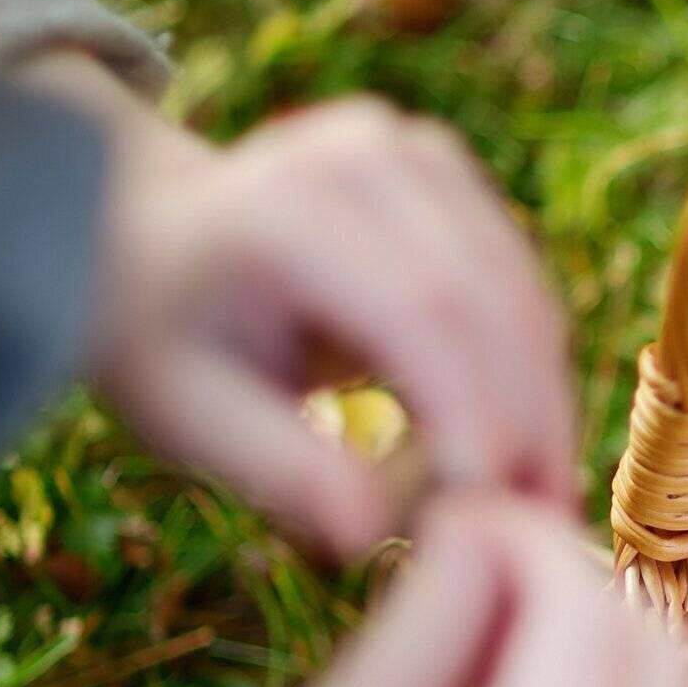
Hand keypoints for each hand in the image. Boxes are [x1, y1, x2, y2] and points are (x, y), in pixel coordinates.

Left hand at [44, 59, 579, 555]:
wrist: (144, 234)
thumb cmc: (161, 336)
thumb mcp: (189, 414)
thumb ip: (279, 469)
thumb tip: (368, 537)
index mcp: (285, 209)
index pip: (418, 311)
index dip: (475, 413)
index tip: (496, 509)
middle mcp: (359, 155)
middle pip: (485, 297)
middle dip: (526, 417)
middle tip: (543, 514)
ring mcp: (409, 149)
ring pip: (518, 289)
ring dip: (543, 395)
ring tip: (541, 488)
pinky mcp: (443, 168)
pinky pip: (515, 278)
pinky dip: (530, 360)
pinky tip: (523, 433)